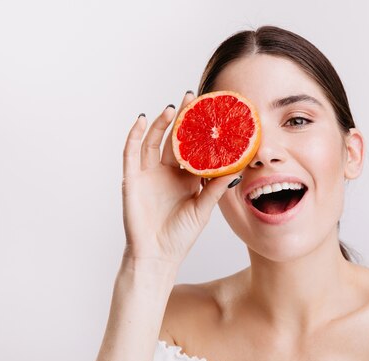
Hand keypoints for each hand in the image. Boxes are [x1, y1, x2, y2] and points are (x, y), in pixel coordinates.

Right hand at [121, 92, 239, 266]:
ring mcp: (149, 174)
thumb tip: (237, 169)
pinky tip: (144, 120)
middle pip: (174, 138)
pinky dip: (136, 135)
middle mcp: (168, 172)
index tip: (212, 113)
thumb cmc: (181, 236)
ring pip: (154, 141)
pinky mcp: (132, 179)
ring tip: (173, 108)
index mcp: (187, 178)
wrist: (157, 255)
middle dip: (183, 118)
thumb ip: (216, 188)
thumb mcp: (203, 209)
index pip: (194, 147)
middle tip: (193, 98)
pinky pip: (131, 152)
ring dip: (162, 123)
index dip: (201, 130)